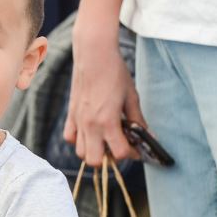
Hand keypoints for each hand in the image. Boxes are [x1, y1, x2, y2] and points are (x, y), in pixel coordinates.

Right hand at [63, 20, 144, 165]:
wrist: (94, 55)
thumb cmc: (115, 73)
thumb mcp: (131, 97)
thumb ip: (137, 119)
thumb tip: (147, 135)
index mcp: (108, 121)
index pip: (120, 153)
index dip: (132, 154)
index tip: (137, 148)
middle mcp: (90, 125)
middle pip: (95, 161)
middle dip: (109, 159)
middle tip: (119, 146)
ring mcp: (78, 121)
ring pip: (80, 153)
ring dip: (94, 151)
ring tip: (105, 140)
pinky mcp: (71, 114)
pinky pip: (69, 137)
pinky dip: (78, 140)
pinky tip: (90, 132)